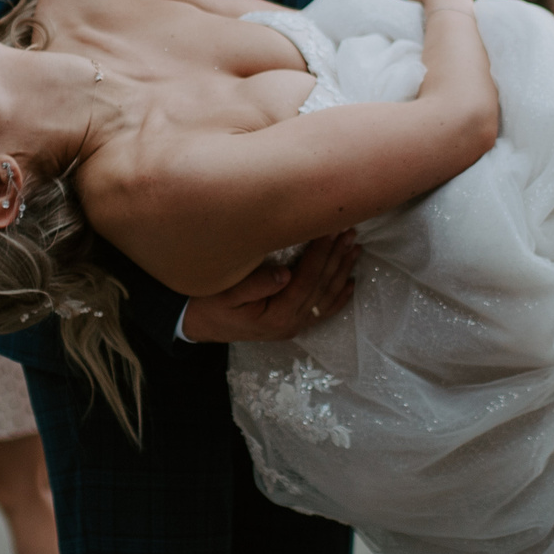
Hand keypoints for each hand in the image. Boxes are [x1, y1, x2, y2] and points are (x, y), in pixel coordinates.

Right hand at [180, 230, 360, 344]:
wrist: (199, 325)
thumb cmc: (209, 303)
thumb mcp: (225, 292)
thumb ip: (255, 285)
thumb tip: (285, 274)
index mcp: (277, 315)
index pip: (307, 279)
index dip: (321, 253)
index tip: (331, 229)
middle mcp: (291, 323)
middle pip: (322, 286)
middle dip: (337, 257)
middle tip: (350, 231)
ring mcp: (294, 325)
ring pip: (326, 297)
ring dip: (342, 271)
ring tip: (355, 247)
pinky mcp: (293, 323)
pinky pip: (322, 310)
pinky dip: (339, 296)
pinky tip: (351, 282)